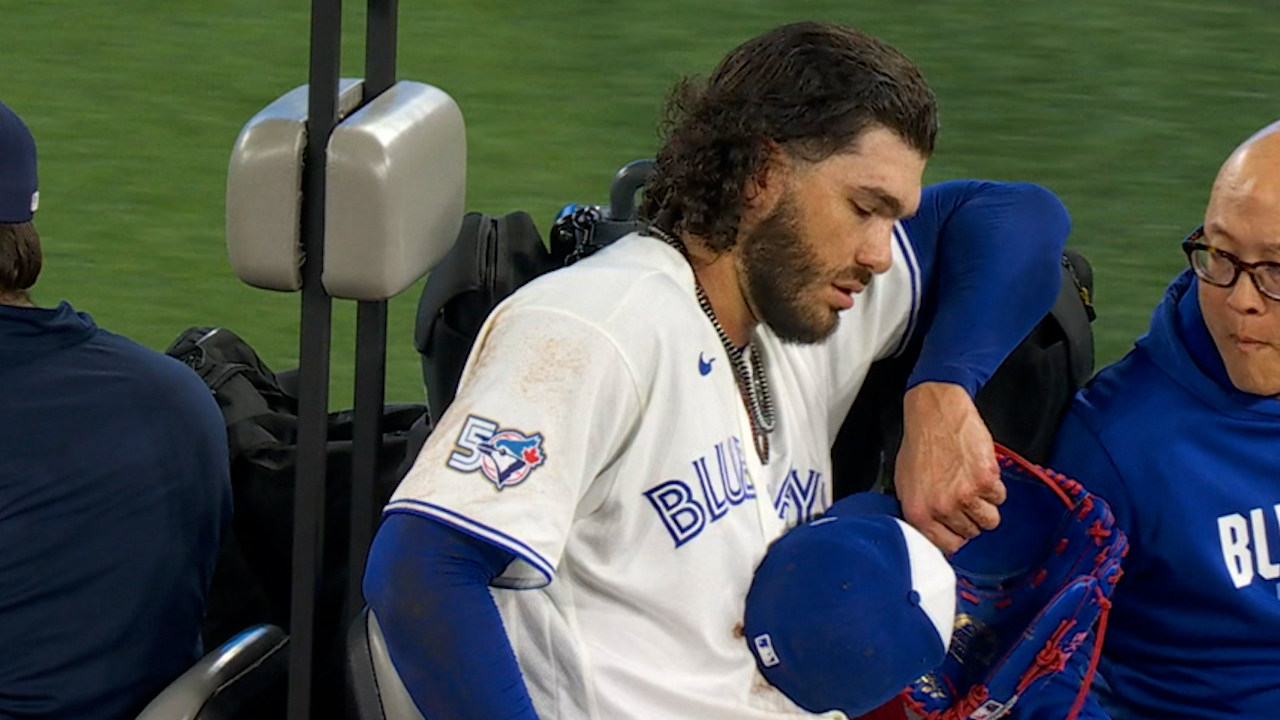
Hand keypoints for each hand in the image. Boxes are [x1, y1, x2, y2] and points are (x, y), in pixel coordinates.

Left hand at [894, 381, 1004, 553]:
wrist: (935, 414)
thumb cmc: (920, 444)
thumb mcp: (905, 484)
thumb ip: (920, 513)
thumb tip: (934, 534)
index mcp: (918, 512)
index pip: (946, 546)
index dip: (955, 536)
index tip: (958, 528)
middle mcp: (941, 508)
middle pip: (971, 533)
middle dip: (970, 517)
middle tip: (963, 495)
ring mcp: (965, 495)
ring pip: (990, 520)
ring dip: (985, 505)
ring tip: (972, 484)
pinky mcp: (986, 480)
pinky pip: (1000, 498)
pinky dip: (995, 486)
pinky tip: (979, 470)